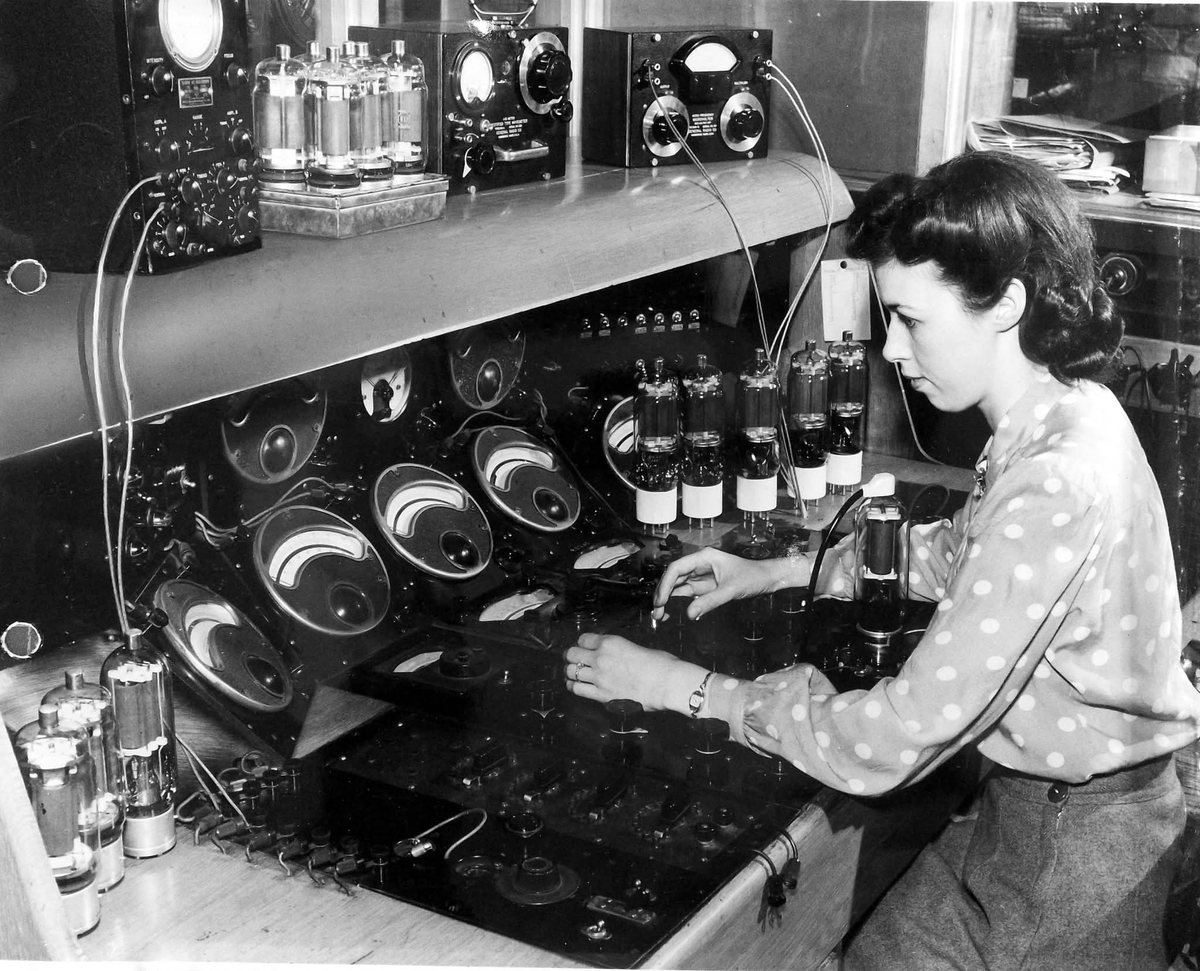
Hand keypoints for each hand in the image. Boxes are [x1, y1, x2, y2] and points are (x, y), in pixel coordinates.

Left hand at [562, 632, 695, 710]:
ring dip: (570, 671)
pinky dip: (573, 686)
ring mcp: (599, 677)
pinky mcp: (602, 695)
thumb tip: (615, 657)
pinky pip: (577, 689)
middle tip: (573, 659)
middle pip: (572, 654)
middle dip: (571, 656)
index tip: (584, 647)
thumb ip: (620, 651)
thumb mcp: (637, 648)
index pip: (583, 639)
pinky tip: (574, 685)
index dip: (583, 643)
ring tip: (571, 673)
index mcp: (610, 642)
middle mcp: (600, 658)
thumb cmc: (661, 663)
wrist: (668, 683)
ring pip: (570, 672)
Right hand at [651, 547, 804, 620]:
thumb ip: (710, 602)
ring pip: (676, 586)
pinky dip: (676, 602)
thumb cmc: (752, 577)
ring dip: (666, 599)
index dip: (665, 584)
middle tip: (656, 612)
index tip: (660, 600)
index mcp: (704, 557)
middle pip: (673, 577)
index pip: (677, 568)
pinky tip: (670, 612)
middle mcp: (699, 564)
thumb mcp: (731, 590)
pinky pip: (685, 593)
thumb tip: (690, 614)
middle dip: (662, 593)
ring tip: (659, 615)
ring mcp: (700, 575)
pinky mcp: (704, 586)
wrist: (767, 579)